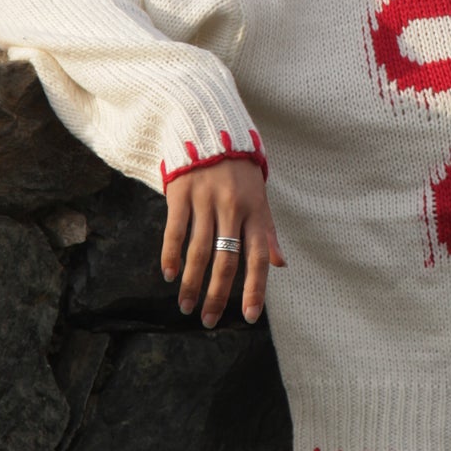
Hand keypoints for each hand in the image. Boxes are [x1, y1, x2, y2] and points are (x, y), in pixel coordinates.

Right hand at [161, 158, 285, 328]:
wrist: (211, 130)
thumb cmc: (239, 172)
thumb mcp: (260, 198)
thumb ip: (267, 232)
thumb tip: (281, 264)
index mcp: (256, 210)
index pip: (258, 256)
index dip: (255, 288)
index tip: (249, 316)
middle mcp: (233, 207)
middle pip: (227, 260)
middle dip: (218, 295)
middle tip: (209, 320)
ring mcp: (206, 199)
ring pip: (199, 250)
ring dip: (191, 283)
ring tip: (186, 305)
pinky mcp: (182, 192)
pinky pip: (175, 230)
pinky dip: (171, 255)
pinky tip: (169, 274)